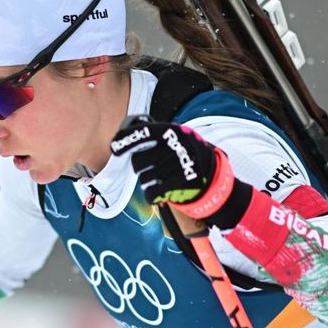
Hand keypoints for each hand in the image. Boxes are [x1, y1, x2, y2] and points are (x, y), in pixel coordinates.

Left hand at [109, 116, 250, 227]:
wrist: (213, 181)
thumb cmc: (188, 159)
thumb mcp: (178, 140)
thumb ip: (156, 138)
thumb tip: (125, 140)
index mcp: (174, 132)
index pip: (144, 132)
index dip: (126, 140)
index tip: (114, 147)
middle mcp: (175, 147)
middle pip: (139, 160)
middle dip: (140, 167)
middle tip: (150, 168)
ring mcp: (178, 166)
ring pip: (144, 178)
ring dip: (148, 182)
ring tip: (162, 180)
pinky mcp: (180, 185)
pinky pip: (152, 192)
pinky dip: (152, 195)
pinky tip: (160, 193)